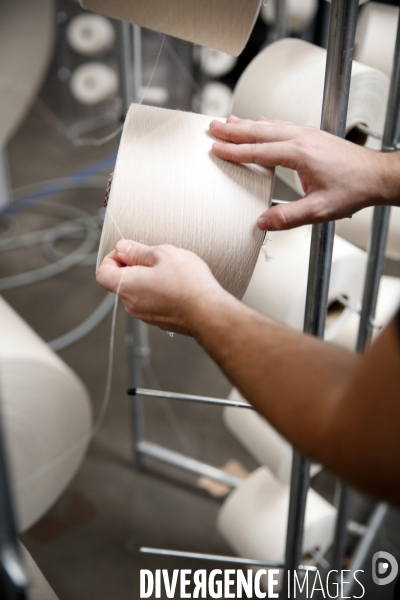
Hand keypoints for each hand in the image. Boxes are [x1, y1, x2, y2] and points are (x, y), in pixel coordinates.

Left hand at [96, 240, 227, 333]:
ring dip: (149, 279)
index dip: (112, 258)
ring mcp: (145, 315)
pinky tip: (178, 285)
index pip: (102, 272)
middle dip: (134, 266)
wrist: (209, 312)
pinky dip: (160, 291)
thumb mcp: (162, 254)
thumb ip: (137, 251)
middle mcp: (131, 304)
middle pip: (121, 281)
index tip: (128, 251)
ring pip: (138, 291)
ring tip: (171, 272)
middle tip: (155, 258)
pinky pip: (152, 301)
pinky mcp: (160, 320)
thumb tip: (122, 248)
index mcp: (127, 286)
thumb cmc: (188, 283)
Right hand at [211, 116, 389, 230]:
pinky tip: (261, 121)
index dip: (235, 151)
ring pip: (270, 125)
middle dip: (234, 130)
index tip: (216, 149)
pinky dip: (267, 124)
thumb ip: (289, 217)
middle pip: (260, 131)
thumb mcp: (319, 210)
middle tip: (212, 127)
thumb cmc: (353, 190)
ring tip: (228, 122)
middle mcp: (302, 139)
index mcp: (299, 154)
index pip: (259, 151)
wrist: (376, 176)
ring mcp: (308, 135)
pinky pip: (283, 126)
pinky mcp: (313, 136)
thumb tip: (262, 222)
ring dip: (247, 124)